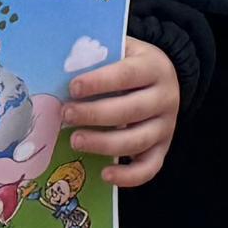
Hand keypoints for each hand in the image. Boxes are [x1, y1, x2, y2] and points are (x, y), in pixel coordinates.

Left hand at [65, 42, 184, 186]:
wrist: (163, 79)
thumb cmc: (129, 65)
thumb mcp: (121, 50)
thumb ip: (98, 56)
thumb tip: (60, 67)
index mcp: (154, 68)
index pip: (128, 74)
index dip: (100, 82)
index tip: (73, 88)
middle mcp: (166, 97)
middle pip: (133, 110)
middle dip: (95, 114)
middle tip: (66, 114)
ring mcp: (166, 126)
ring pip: (138, 140)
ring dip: (104, 144)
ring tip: (75, 141)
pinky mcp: (163, 148)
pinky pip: (150, 167)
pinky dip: (129, 176)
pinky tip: (105, 174)